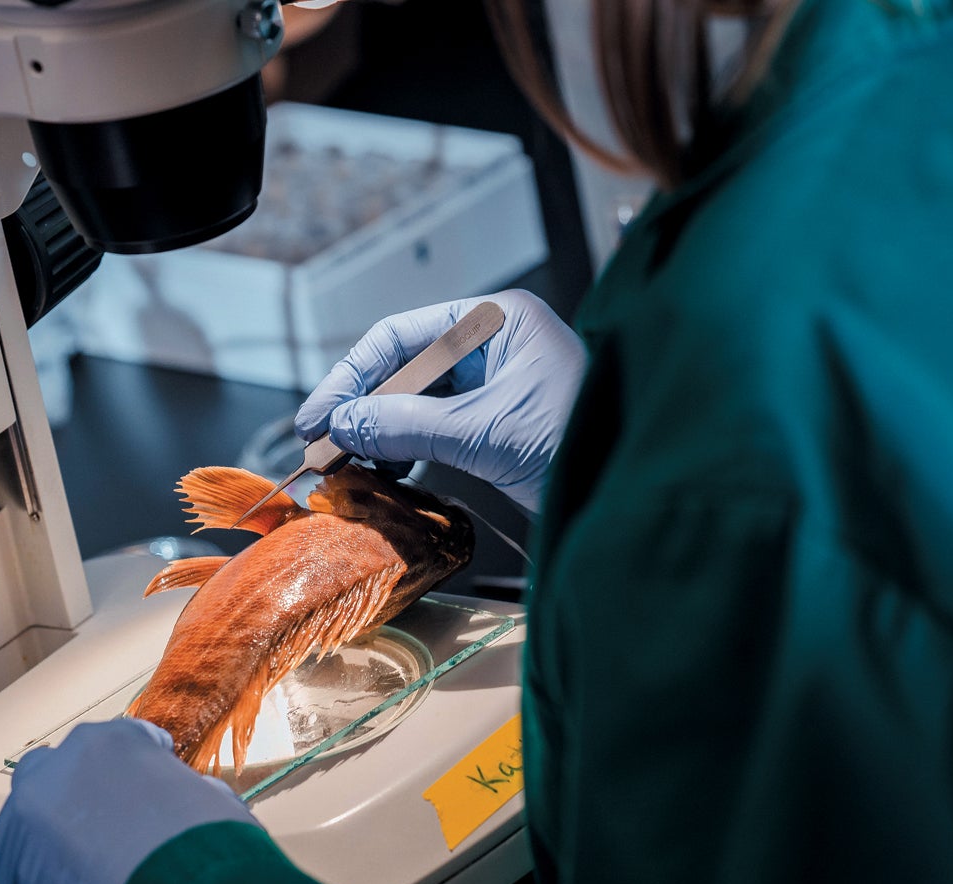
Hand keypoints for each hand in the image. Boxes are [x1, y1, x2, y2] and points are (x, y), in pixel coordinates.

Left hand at [0, 718, 259, 883]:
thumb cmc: (205, 853)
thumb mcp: (212, 802)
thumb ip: (185, 792)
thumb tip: (186, 802)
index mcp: (107, 743)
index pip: (116, 742)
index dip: (137, 768)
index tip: (148, 788)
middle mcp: (54, 772)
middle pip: (55, 773)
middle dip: (77, 794)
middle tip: (107, 828)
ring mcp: (21, 824)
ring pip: (28, 824)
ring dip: (52, 840)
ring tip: (89, 874)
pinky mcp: (6, 880)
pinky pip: (19, 880)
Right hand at [294, 289, 585, 511]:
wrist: (633, 494)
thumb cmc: (583, 442)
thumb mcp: (485, 432)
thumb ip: (408, 425)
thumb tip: (345, 424)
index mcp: (497, 320)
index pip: (401, 336)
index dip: (352, 376)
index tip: (320, 414)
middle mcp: (493, 344)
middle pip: (404, 367)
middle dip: (362, 407)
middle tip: (323, 444)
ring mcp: (495, 384)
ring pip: (417, 401)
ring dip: (380, 431)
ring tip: (348, 461)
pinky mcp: (497, 423)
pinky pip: (436, 427)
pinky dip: (407, 448)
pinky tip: (385, 470)